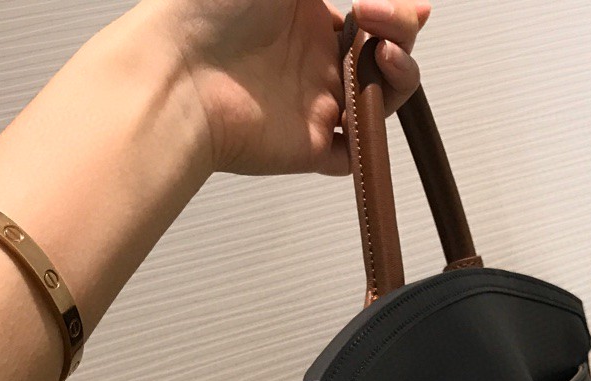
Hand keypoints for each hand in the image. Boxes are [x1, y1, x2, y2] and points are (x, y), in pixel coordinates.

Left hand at [149, 0, 430, 175]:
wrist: (178, 72)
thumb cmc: (208, 7)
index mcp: (306, 14)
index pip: (373, 16)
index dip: (398, 10)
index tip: (412, 2)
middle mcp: (314, 59)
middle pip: (385, 56)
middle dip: (402, 34)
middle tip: (380, 20)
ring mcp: (316, 104)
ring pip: (383, 101)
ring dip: (400, 78)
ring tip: (384, 57)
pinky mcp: (312, 147)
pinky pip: (358, 155)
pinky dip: (374, 139)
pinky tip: (372, 105)